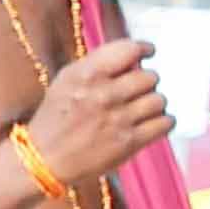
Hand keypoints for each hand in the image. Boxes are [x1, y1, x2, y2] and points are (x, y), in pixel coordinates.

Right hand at [23, 33, 175, 187]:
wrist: (44, 159)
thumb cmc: (55, 117)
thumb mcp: (66, 81)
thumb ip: (97, 65)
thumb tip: (132, 57)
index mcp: (86, 75)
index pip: (129, 50)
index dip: (143, 49)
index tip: (148, 52)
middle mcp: (104, 95)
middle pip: (150, 77)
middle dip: (146, 82)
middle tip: (138, 89)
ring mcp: (119, 119)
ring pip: (159, 99)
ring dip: (154, 103)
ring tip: (143, 108)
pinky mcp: (129, 142)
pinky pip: (165, 123)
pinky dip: (162, 122)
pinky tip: (151, 123)